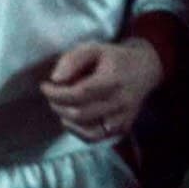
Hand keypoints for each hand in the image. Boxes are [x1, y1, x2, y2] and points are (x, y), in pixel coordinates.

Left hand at [40, 39, 162, 141]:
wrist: (143, 71)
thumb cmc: (112, 58)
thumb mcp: (92, 49)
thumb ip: (72, 60)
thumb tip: (55, 79)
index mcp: (113, 81)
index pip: (80, 94)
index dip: (56, 93)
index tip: (45, 85)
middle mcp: (120, 104)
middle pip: (80, 114)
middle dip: (57, 105)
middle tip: (51, 94)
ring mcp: (123, 120)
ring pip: (87, 131)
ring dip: (66, 119)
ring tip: (60, 104)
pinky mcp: (122, 130)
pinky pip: (95, 138)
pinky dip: (77, 131)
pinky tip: (70, 117)